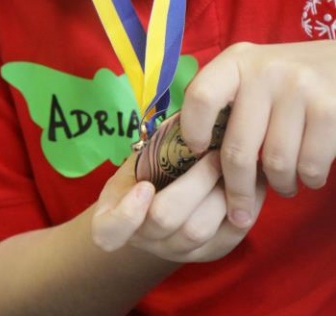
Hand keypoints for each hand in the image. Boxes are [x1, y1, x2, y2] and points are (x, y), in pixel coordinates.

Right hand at [92, 151, 265, 262]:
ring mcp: (176, 251)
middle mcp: (144, 240)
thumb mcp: (140, 157)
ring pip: (199, 230)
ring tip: (233, 163)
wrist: (164, 204)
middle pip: (166, 219)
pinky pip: (229, 236)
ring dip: (219, 193)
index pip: (110, 232)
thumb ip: (157, 143)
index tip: (145, 187)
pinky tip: (252, 180)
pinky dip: (243, 206)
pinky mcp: (208, 254)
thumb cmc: (149, 170)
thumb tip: (192, 109)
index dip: (127, 214)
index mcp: (113, 216)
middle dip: (193, 183)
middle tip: (212, 155)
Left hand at [180, 41, 335, 227]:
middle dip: (238, 190)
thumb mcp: (251, 72)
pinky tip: (308, 173)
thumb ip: (225, 100)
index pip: (201, 97)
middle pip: (238, 147)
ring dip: (280, 185)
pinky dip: (309, 179)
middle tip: (239, 212)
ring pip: (276, 163)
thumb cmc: (287, 78)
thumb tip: (192, 154)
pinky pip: (310, 165)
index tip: (197, 153)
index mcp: (237, 61)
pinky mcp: (329, 109)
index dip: (192, 130)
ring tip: (283, 184)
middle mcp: (265, 71)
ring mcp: (299, 88)